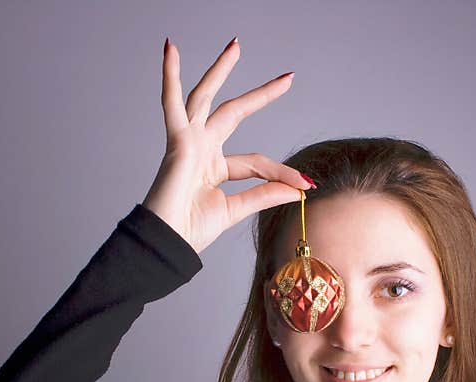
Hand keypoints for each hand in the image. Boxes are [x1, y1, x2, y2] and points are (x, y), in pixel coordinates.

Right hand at [142, 37, 313, 254]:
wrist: (169, 240)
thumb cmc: (191, 230)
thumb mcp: (236, 209)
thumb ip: (265, 195)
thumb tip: (298, 189)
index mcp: (214, 168)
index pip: (256, 162)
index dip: (282, 172)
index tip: (306, 184)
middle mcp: (202, 149)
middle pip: (234, 113)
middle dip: (260, 96)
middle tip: (286, 78)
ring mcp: (189, 142)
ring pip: (206, 97)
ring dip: (219, 71)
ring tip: (235, 47)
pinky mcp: (177, 140)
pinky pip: (171, 102)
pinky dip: (169, 76)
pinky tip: (171, 49)